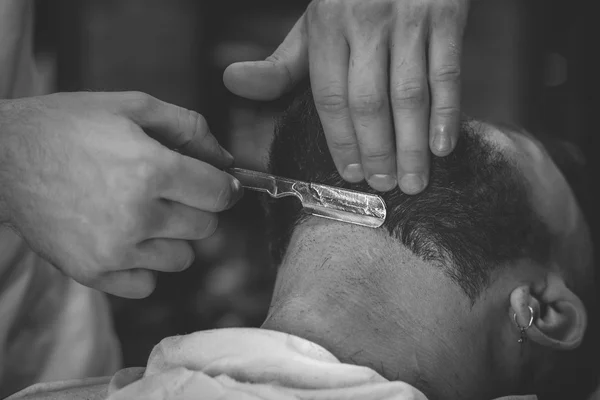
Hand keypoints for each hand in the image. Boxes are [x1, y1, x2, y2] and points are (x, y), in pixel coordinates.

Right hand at [0, 92, 241, 297]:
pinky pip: (148, 283)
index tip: (219, 185)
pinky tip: (127, 238)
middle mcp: (136, 215)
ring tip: (144, 214)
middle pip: (206, 227)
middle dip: (197, 207)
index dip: (226, 188)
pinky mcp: (93, 272)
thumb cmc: (66, 127)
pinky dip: (145, 265)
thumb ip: (189, 128)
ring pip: (182, 258)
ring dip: (173, 237)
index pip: (219, 194)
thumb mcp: (131, 106)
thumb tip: (227, 161)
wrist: (0, 160)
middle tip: (171, 192)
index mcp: (150, 169)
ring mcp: (114, 249)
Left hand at [224, 0, 469, 193]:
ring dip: (410, 145)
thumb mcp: (314, 25)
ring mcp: (409, 18)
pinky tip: (442, 146)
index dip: (340, 141)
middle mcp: (366, 21)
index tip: (351, 175)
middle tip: (384, 186)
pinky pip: (447, 73)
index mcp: (327, 25)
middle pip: (368, 101)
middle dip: (376, 151)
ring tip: (412, 180)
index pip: (330, 96)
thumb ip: (282, 62)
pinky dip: (446, 113)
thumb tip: (233, 82)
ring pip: (408, 94)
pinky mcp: (447, 14)